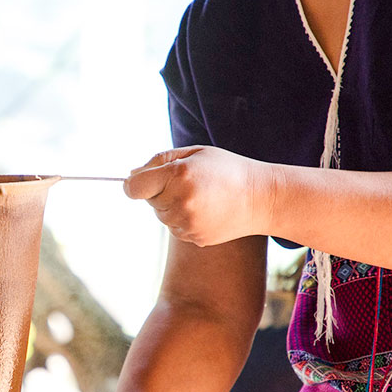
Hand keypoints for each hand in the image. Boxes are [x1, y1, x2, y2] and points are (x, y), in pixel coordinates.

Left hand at [124, 146, 268, 246]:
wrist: (261, 197)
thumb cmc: (226, 169)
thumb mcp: (194, 153)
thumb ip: (159, 161)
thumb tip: (131, 176)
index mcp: (178, 175)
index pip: (134, 187)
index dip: (133, 184)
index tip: (138, 182)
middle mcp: (180, 201)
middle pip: (149, 200)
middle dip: (160, 190)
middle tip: (188, 182)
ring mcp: (187, 223)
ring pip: (162, 215)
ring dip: (172, 205)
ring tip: (201, 196)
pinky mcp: (194, 237)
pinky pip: (176, 227)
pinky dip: (184, 219)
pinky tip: (207, 210)